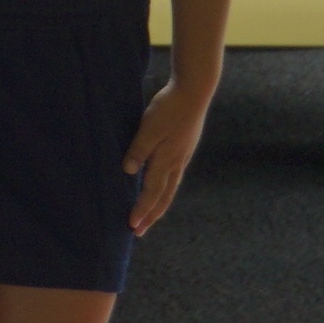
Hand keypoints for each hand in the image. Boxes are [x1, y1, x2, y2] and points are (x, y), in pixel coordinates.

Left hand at [125, 76, 214, 231]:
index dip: (142, 210)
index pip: (152, 192)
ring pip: (170, 187)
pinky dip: (165, 188)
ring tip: (150, 215)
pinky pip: (173, 175)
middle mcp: (176, 162)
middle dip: (150, 215)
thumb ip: (139, 149)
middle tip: (139, 231)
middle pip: (163, 196)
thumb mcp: (149, 127)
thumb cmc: (169, 107)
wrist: (194, 91)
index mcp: (166, 159)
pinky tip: (161, 186)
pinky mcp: (184, 147)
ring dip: (158, 204)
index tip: (132, 226)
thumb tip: (129, 173)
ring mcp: (182, 156)